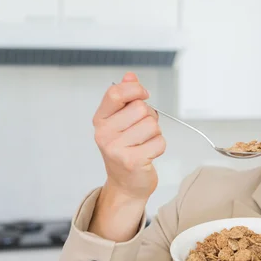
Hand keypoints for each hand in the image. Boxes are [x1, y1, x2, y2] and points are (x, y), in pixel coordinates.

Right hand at [93, 72, 164, 200]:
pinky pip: (159, 142)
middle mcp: (104, 133)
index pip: (116, 93)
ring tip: (144, 143)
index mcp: (101, 120)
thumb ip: (126, 98)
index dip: (135, 89)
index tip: (144, 95)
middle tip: (142, 130)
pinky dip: (159, 147)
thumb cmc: (126, 149)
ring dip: (155, 133)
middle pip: (140, 108)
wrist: (126, 184)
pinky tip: (148, 154)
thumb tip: (130, 76)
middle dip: (149, 116)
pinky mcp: (133, 161)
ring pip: (152, 125)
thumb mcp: (121, 122)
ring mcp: (117, 148)